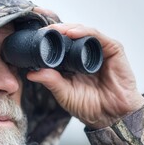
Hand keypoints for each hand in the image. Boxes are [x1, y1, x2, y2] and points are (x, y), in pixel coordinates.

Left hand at [28, 8, 143, 128]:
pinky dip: (84, 32)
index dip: (47, 38)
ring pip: (82, 32)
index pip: (59, 44)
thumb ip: (50, 81)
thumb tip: (30, 74)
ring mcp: (98, 50)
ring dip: (67, 28)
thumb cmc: (90, 107)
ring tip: (54, 30)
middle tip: (42, 29)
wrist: (112, 116)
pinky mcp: (113, 50)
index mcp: (70, 63)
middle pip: (69, 34)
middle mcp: (84, 54)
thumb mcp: (64, 94)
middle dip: (55, 29)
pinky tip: (72, 33)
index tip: (33, 35)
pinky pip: (97, 37)